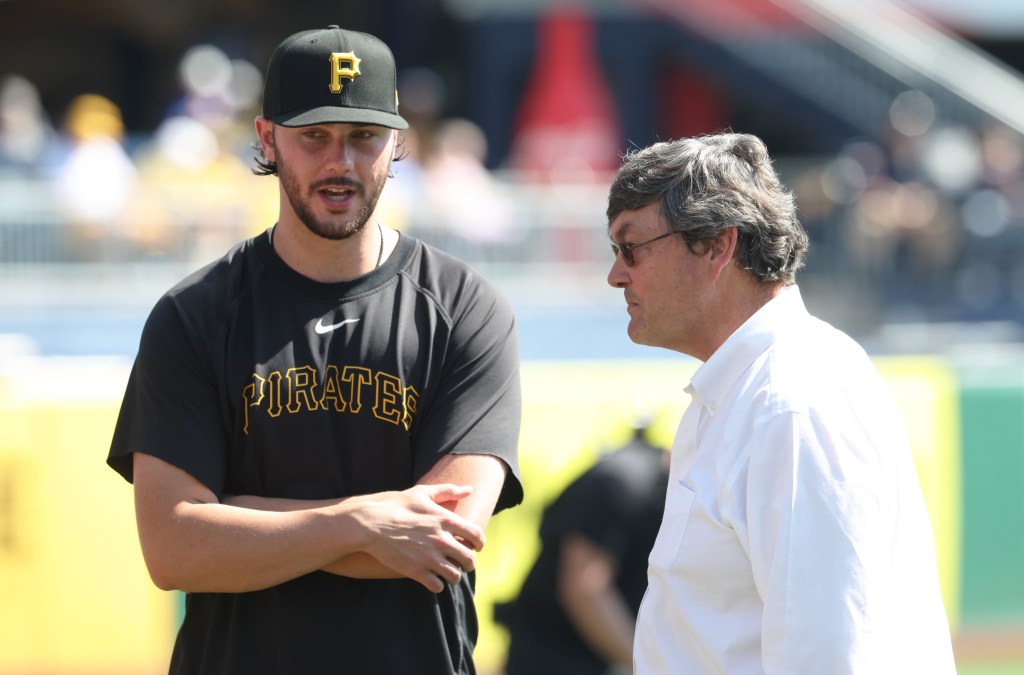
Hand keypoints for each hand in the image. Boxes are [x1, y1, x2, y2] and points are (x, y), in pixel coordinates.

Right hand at [346, 484, 484, 592]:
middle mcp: (442, 540)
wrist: (370, 523)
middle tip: (464, 564)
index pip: (477, 536)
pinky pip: (437, 586)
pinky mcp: (416, 571)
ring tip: (449, 573)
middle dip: (469, 563)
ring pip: (455, 576)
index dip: (480, 543)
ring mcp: (429, 557)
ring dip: (454, 576)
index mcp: (447, 520)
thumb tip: (470, 489)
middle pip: (469, 559)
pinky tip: (433, 580)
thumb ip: (448, 490)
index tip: (476, 547)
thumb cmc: (397, 505)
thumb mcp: (423, 493)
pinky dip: (437, 585)